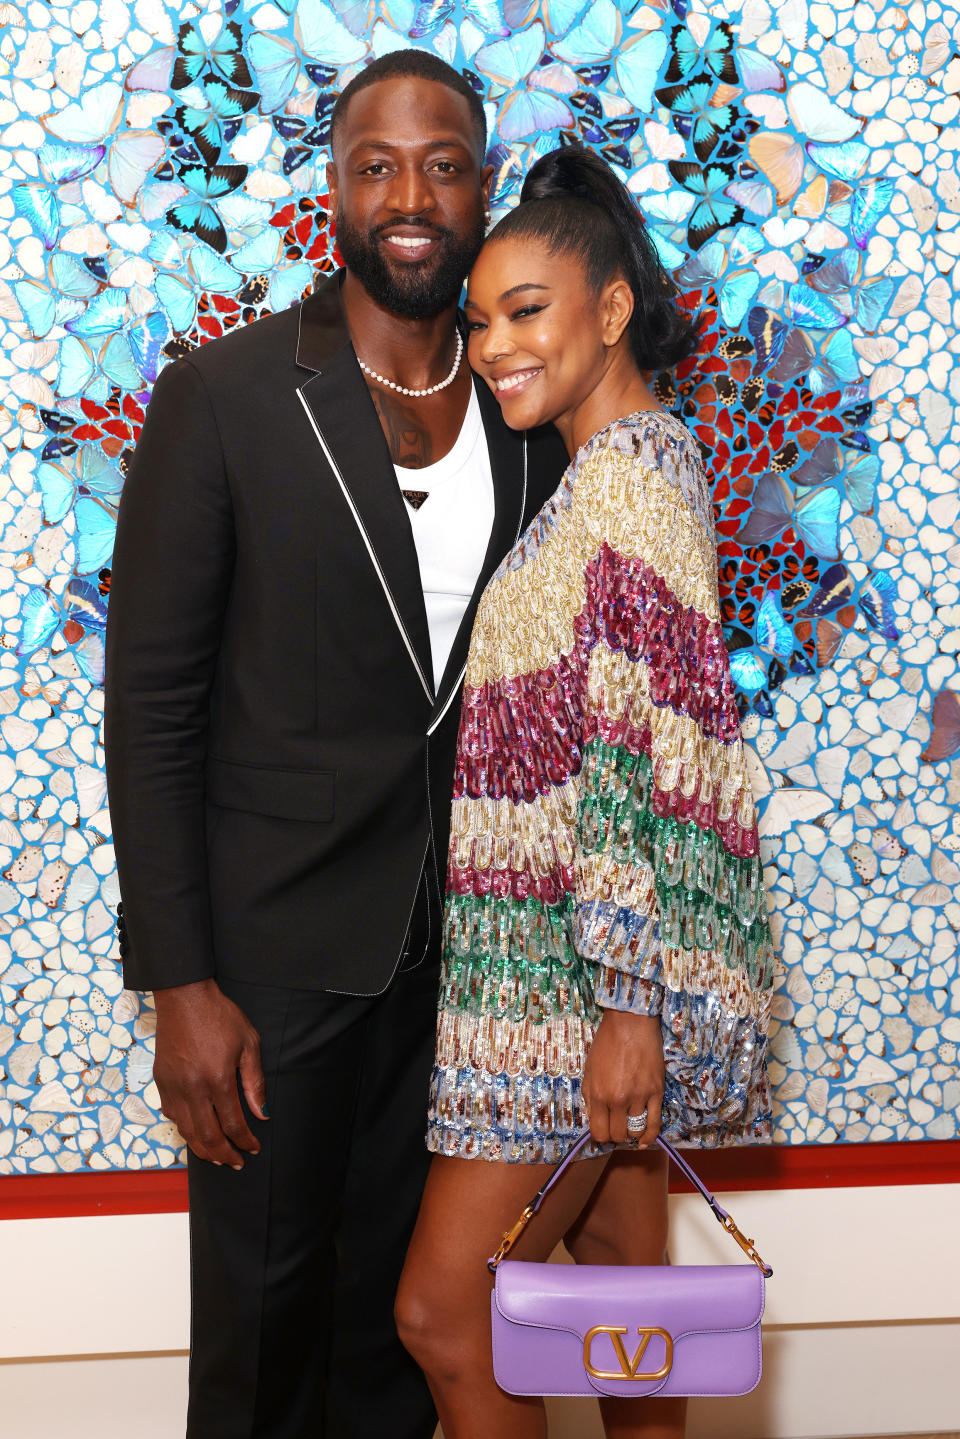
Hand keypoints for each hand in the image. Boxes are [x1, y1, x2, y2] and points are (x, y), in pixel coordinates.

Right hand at [152, 978, 267, 1168]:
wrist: (184, 997)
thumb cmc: (220, 1016)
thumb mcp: (249, 1043)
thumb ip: (255, 1081)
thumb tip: (261, 1113)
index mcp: (218, 1078)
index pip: (233, 1123)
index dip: (245, 1141)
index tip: (253, 1148)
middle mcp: (193, 1088)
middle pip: (207, 1136)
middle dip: (223, 1154)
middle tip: (235, 1163)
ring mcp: (174, 1086)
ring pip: (186, 1131)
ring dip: (202, 1149)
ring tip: (217, 1157)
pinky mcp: (161, 1082)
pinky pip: (172, 1115)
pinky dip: (185, 1130)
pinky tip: (196, 1133)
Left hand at [582, 1010, 663, 1147]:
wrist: (630, 1023)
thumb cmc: (607, 1042)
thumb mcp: (589, 1069)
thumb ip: (589, 1095)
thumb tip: (593, 1117)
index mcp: (597, 1093)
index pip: (599, 1132)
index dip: (601, 1135)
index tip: (604, 1130)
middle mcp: (617, 1099)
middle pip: (617, 1134)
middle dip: (616, 1134)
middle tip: (617, 1126)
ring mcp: (639, 1097)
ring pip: (635, 1131)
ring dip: (631, 1132)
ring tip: (629, 1125)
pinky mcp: (656, 1092)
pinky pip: (654, 1123)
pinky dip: (650, 1136)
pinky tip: (645, 1141)